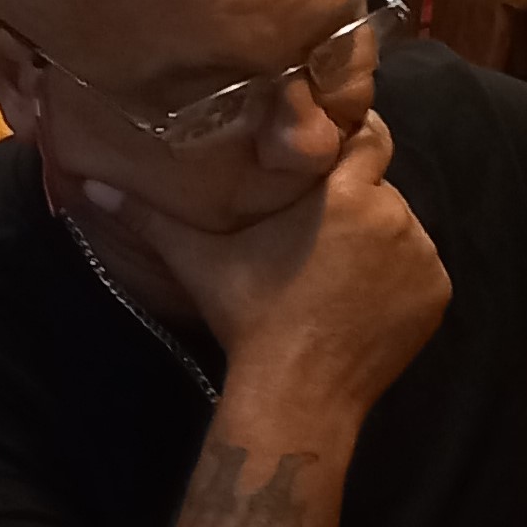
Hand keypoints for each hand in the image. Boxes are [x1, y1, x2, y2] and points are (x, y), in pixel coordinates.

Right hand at [117, 114, 451, 415]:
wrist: (298, 390)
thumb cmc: (249, 314)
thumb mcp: (199, 258)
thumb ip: (148, 213)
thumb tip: (90, 183)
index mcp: (345, 192)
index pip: (370, 136)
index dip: (352, 141)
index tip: (332, 156)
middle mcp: (394, 215)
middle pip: (380, 188)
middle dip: (355, 202)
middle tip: (318, 233)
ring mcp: (421, 257)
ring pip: (401, 229)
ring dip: (376, 241)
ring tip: (333, 273)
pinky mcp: (435, 294)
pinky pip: (419, 270)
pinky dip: (398, 279)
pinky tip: (357, 301)